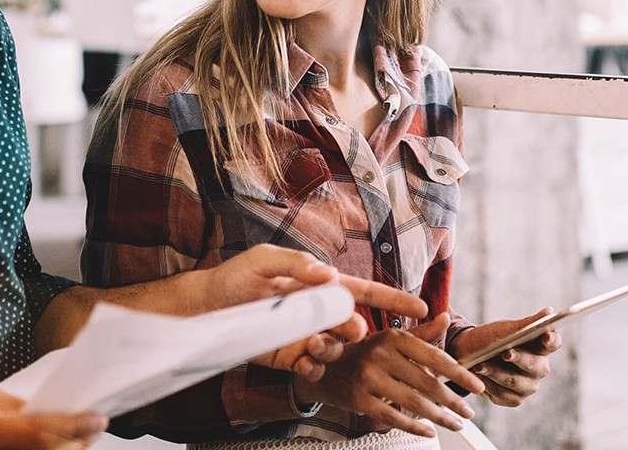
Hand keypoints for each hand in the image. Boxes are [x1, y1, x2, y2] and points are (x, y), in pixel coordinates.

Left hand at [202, 244, 430, 380]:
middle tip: (350, 329)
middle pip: (353, 324)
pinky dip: (314, 367)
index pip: (364, 291)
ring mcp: (305, 336)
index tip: (422, 309)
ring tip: (314, 342)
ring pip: (336, 348)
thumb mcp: (263, 260)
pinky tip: (304, 360)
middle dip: (357, 329)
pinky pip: (313, 367)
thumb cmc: (236, 277)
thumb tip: (328, 273)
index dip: (393, 299)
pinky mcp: (288, 358)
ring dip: (333, 347)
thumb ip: (295, 264)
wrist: (206, 306)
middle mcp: (317, 312)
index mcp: (319, 284)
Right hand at [291, 314, 484, 436]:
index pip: (434, 356)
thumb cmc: (362, 353)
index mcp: (392, 337)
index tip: (477, 386)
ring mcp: (368, 378)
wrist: (322, 368)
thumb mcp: (389, 339)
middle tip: (468, 412)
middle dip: (453, 401)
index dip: (460, 374)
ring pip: (414, 402)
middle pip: (426, 382)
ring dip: (440, 417)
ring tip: (456, 423)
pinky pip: (394, 417)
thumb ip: (420, 333)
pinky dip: (415, 427)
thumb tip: (445, 318)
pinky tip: (429, 431)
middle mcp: (380, 354)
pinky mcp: (359, 399)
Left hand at [450, 309, 562, 406]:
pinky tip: (478, 377)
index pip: (553, 343)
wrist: (467, 354)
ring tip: (480, 365)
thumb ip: (527, 323)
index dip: (551, 340)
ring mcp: (527, 386)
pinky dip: (488, 384)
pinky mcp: (513, 399)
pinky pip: (503, 394)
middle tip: (505, 353)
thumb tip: (549, 312)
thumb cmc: (490, 339)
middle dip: (519, 358)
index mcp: (540, 348)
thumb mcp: (505, 329)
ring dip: (496, 372)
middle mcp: (539, 369)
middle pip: (535, 365)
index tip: (545, 335)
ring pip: (515, 381)